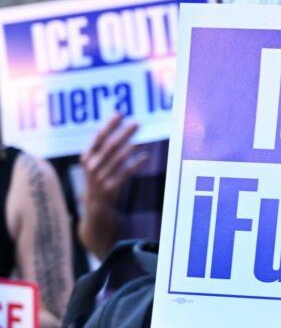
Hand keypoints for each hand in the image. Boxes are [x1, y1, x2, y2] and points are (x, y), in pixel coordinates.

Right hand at [78, 114, 147, 257]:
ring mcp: (100, 179)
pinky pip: (124, 174)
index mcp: (87, 159)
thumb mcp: (98, 167)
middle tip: (137, 123)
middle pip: (109, 145)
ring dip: (129, 146)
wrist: (95, 213)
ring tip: (139, 138)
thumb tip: (122, 130)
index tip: (120, 113)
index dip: (109, 125)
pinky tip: (145, 157)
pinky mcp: (110, 190)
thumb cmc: (101, 185)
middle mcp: (92, 167)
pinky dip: (135, 164)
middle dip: (123, 133)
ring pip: (116, 159)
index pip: (98, 137)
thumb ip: (107, 151)